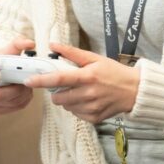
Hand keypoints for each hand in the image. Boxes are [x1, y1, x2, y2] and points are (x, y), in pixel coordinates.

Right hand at [0, 37, 35, 114]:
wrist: (3, 71)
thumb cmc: (4, 60)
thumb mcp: (9, 49)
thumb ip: (19, 43)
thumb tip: (30, 44)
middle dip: (15, 89)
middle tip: (25, 81)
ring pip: (8, 102)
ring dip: (22, 94)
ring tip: (27, 85)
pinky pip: (13, 108)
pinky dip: (23, 100)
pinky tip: (26, 92)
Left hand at [24, 42, 139, 123]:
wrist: (134, 90)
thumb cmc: (114, 72)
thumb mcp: (95, 58)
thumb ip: (72, 53)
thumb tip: (53, 45)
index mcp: (88, 76)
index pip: (59, 79)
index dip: (42, 80)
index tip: (28, 81)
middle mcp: (88, 94)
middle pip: (59, 97)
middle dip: (57, 91)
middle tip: (68, 84)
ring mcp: (91, 108)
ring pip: (66, 106)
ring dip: (67, 99)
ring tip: (81, 91)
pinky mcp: (94, 118)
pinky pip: (76, 114)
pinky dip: (77, 107)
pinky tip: (88, 100)